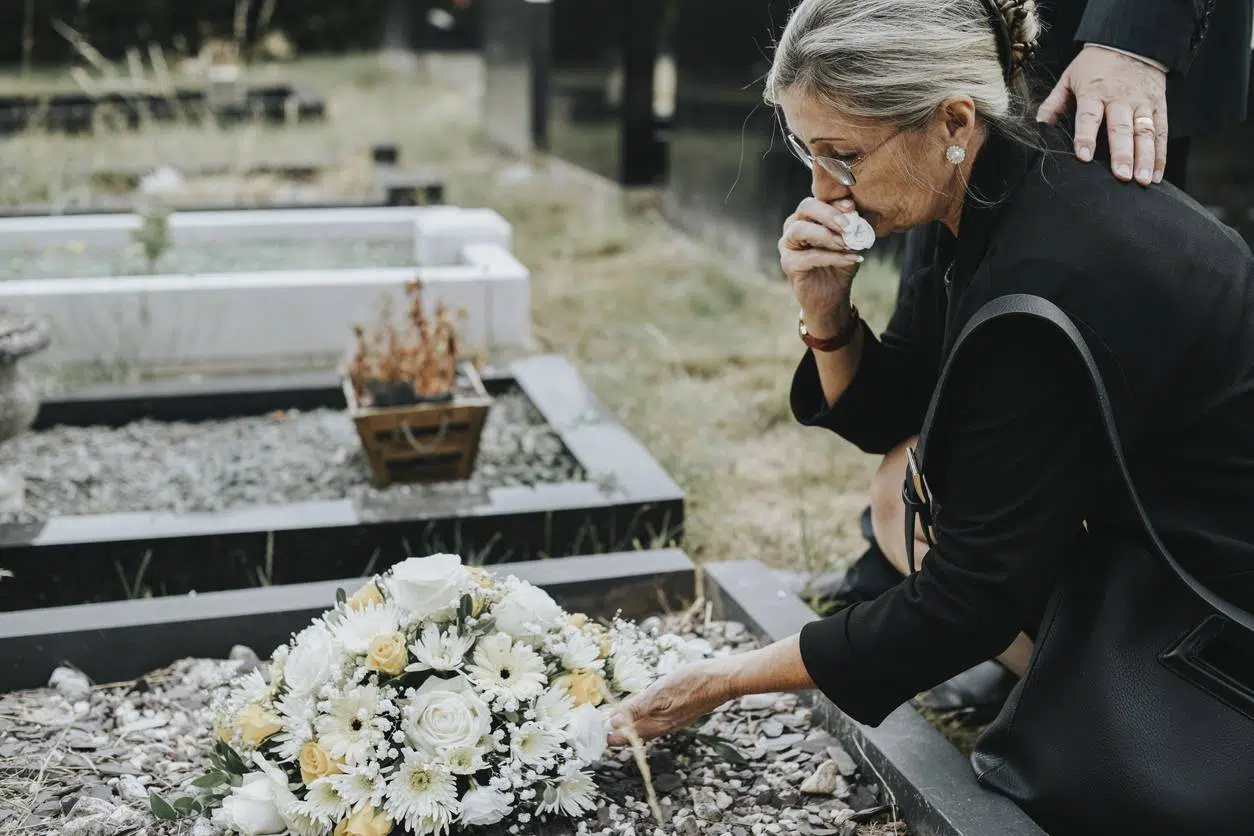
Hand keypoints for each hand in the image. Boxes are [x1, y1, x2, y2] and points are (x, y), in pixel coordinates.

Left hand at [606, 660, 732, 744]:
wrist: (723, 679)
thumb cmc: (692, 682)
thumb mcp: (660, 692)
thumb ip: (637, 708)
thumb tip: (615, 723)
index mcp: (657, 723)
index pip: (628, 736)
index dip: (612, 736)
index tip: (598, 734)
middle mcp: (665, 726)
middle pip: (636, 734)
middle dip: (620, 733)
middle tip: (604, 730)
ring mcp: (674, 721)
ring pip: (647, 729)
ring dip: (632, 727)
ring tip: (620, 723)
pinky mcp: (681, 713)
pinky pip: (657, 722)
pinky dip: (645, 720)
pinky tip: (645, 713)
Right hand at [779, 197, 862, 337]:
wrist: (832, 297)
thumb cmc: (840, 265)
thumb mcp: (850, 242)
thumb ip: (851, 226)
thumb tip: (852, 209)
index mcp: (809, 216)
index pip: (820, 199)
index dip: (835, 201)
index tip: (851, 207)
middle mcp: (794, 225)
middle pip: (806, 207)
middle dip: (828, 213)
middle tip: (847, 225)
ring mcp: (788, 244)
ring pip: (801, 229)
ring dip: (827, 235)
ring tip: (848, 244)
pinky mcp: (788, 263)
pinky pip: (810, 256)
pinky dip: (833, 257)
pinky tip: (852, 259)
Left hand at [1036, 45, 1167, 184]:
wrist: (1131, 40)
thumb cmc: (1095, 64)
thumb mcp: (1070, 77)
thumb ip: (1055, 103)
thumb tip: (1039, 125)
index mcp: (1095, 92)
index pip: (1089, 116)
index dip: (1086, 137)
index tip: (1083, 156)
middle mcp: (1120, 98)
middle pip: (1122, 128)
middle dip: (1122, 153)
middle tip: (1122, 176)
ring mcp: (1142, 102)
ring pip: (1145, 132)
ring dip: (1145, 157)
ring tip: (1143, 180)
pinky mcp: (1159, 105)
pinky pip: (1161, 132)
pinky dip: (1160, 154)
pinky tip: (1156, 174)